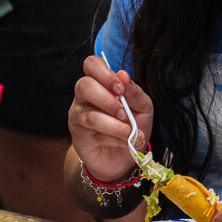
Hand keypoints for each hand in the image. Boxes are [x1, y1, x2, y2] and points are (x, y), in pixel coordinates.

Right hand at [68, 54, 151, 183]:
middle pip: (84, 85)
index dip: (104, 72)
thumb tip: (123, 75)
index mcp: (101, 82)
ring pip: (89, 114)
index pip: (91, 64)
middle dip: (107, 98)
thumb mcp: (143, 107)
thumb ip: (134, 92)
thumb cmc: (132, 125)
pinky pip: (92, 133)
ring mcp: (78, 115)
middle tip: (124, 111)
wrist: (125, 157)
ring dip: (114, 124)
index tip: (120, 88)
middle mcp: (85, 96)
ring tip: (130, 131)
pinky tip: (125, 141)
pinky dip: (113, 136)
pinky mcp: (78, 135)